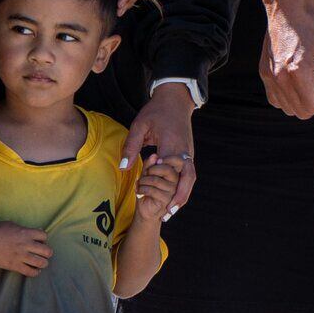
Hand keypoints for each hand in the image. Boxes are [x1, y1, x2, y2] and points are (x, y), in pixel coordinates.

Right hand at [0, 220, 51, 276]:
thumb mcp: (11, 225)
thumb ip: (25, 229)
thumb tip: (38, 232)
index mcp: (24, 232)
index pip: (44, 236)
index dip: (44, 239)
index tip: (39, 241)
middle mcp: (25, 244)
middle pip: (47, 251)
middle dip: (47, 253)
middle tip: (43, 254)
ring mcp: (20, 256)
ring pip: (42, 263)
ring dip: (43, 263)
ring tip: (40, 262)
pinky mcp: (14, 266)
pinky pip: (31, 272)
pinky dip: (35, 272)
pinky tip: (34, 270)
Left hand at [125, 83, 198, 216]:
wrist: (176, 98)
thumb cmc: (156, 111)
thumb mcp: (140, 125)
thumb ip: (131, 147)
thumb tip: (123, 169)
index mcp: (172, 145)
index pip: (169, 171)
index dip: (160, 186)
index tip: (147, 197)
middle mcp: (184, 151)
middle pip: (187, 179)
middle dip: (178, 197)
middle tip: (167, 214)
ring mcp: (189, 152)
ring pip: (190, 178)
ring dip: (182, 195)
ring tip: (171, 211)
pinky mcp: (189, 152)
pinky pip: (189, 173)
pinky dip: (183, 187)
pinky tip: (175, 197)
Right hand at [262, 0, 313, 118]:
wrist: (288, 6)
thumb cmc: (313, 23)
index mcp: (297, 72)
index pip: (312, 107)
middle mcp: (279, 77)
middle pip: (299, 112)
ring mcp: (268, 75)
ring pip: (286, 108)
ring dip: (300, 99)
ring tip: (309, 78)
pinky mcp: (263, 71)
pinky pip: (274, 98)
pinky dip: (287, 96)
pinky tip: (296, 79)